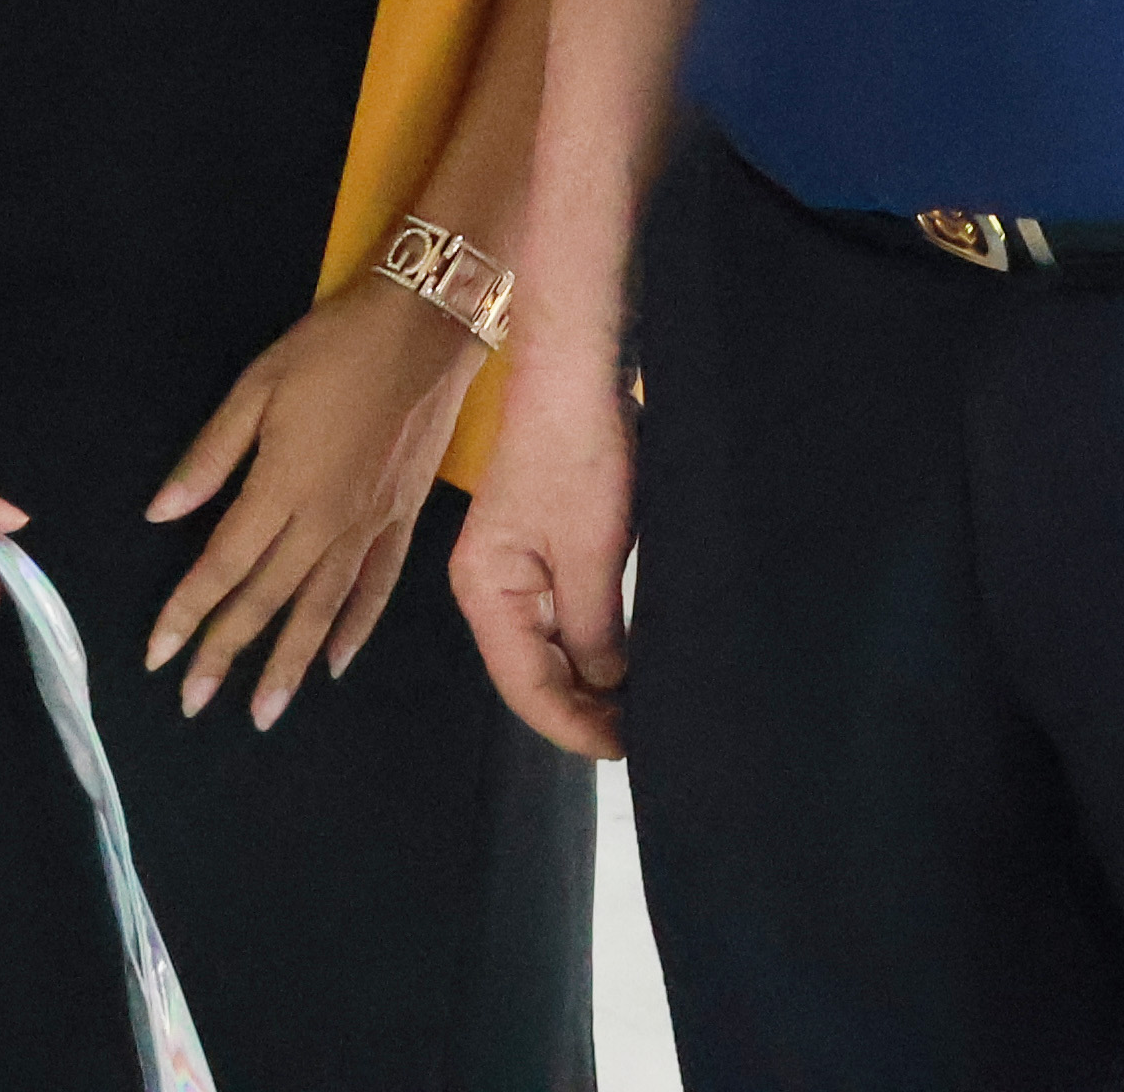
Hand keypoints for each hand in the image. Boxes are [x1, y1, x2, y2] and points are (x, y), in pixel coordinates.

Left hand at [142, 282, 485, 726]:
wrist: (428, 325)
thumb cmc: (333, 346)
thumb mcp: (257, 385)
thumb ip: (210, 455)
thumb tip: (159, 512)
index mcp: (281, 487)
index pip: (221, 565)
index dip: (185, 613)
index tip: (155, 657)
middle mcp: (324, 521)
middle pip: (266, 600)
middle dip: (225, 654)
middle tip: (192, 703)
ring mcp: (370, 525)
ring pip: (322, 609)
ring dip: (289, 663)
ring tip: (262, 712)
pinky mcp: (404, 518)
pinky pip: (376, 586)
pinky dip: (355, 628)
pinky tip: (337, 662)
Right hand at [446, 339, 636, 761]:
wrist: (579, 374)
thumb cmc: (579, 452)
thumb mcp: (592, 552)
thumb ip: (594, 631)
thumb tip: (608, 689)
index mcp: (485, 591)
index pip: (525, 686)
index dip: (573, 725)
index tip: (622, 749)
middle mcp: (489, 587)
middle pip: (532, 673)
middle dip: (582, 709)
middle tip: (639, 737)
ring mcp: (513, 568)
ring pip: (548, 648)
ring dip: (590, 680)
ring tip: (637, 710)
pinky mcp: (541, 549)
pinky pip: (562, 616)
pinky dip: (593, 643)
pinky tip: (628, 660)